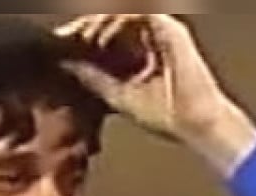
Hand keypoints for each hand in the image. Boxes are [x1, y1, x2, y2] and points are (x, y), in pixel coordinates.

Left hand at [55, 15, 255, 174]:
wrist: (195, 124)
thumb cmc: (166, 114)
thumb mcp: (117, 95)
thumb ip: (94, 78)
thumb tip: (68, 65)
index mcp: (140, 50)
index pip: (107, 31)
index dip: (82, 33)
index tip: (61, 43)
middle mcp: (151, 35)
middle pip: (111, 16)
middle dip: (85, 24)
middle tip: (67, 36)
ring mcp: (161, 29)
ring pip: (121, 10)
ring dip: (97, 21)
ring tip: (84, 38)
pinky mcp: (169, 29)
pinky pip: (136, 12)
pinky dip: (116, 22)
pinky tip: (103, 40)